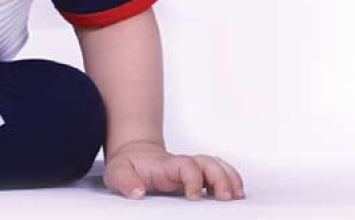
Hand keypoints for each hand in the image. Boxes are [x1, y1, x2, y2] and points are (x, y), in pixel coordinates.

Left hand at [104, 141, 243, 200]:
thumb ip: (125, 181)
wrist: (134, 155)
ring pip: (217, 166)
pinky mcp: (197, 175)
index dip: (193, 179)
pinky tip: (237, 192)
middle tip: (226, 198)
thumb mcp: (117, 172)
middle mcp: (182, 164)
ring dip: (230, 178)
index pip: (186, 165)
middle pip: (208, 163)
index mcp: (165, 164)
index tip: (194, 196)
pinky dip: (230, 179)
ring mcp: (192, 168)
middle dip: (220, 178)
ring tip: (238, 195)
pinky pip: (219, 172)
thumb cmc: (127, 165)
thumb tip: (138, 193)